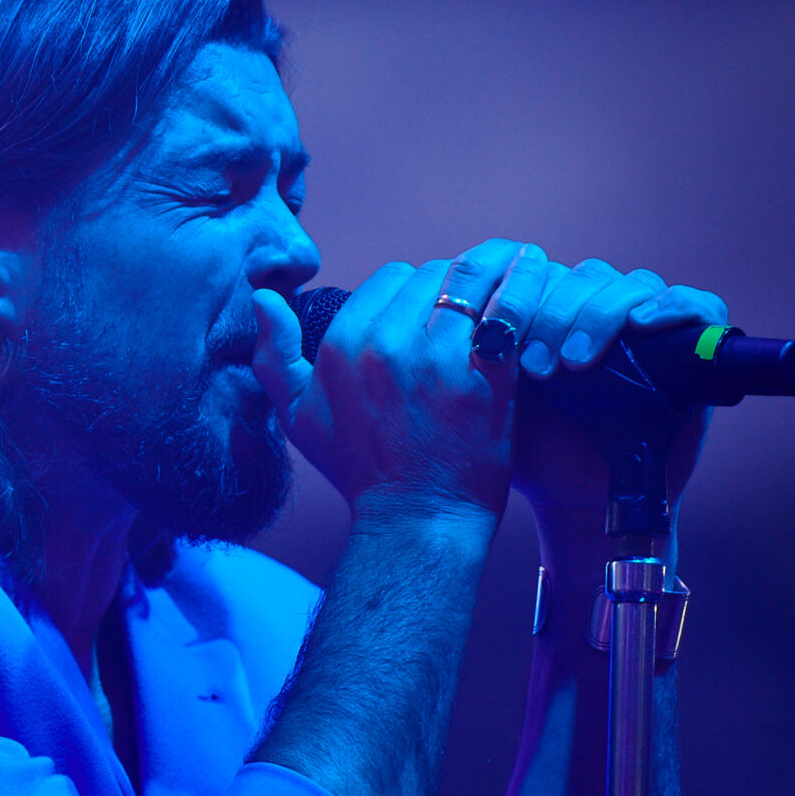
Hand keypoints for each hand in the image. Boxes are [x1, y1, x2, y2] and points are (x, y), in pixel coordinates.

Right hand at [252, 239, 530, 522]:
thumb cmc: (358, 469)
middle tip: (467, 315)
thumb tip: (263, 296)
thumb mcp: (298, 416)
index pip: (391, 277)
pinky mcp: (486, 375)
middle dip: (450, 291)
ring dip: (490, 289)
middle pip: (433, 276)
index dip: (412, 294)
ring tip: (504, 297)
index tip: (427, 317)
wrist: (417, 519)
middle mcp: (387, 345)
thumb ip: (274, 354)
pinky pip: (507, 312)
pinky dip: (520, 302)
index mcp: (343, 346)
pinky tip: (531, 305)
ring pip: (472, 285)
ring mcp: (439, 359)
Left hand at [482, 257, 728, 518]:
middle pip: (587, 275)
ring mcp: (650, 329)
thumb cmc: (531, 450)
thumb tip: (431, 290)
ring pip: (632, 285)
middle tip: (536, 366)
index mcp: (558, 313)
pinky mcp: (694, 349)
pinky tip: (642, 324)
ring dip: (600, 314)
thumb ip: (474, 346)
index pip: (548, 270)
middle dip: (556, 313)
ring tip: (575, 362)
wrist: (574, 500)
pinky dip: (672, 306)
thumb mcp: (491, 395)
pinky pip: (697, 306)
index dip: (523, 294)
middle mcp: (604, 314)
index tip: (498, 340)